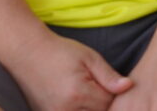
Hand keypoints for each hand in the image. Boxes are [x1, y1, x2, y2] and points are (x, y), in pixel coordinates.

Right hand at [5, 33, 130, 110]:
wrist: (28, 52)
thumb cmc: (60, 51)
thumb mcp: (89, 57)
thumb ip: (109, 76)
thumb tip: (128, 87)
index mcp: (79, 93)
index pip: (109, 103)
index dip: (113, 94)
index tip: (109, 82)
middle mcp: (66, 109)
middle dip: (102, 102)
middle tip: (96, 85)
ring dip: (90, 107)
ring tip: (84, 90)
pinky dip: (77, 109)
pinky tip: (75, 98)